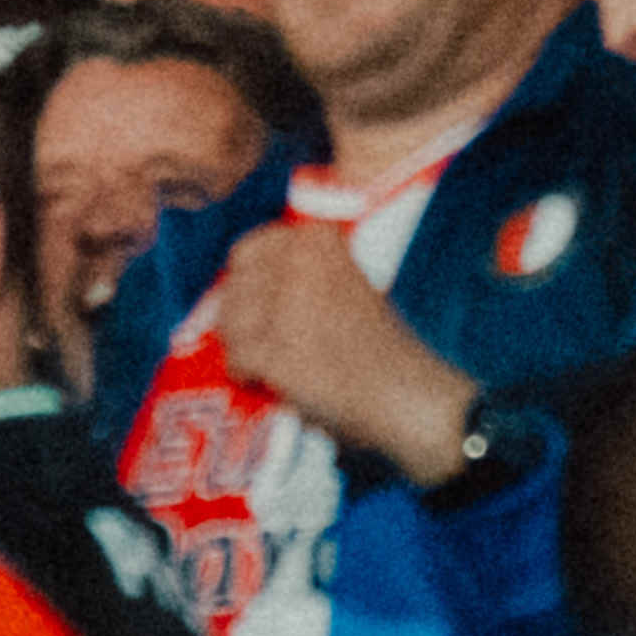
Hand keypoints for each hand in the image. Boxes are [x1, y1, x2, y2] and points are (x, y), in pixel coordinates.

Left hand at [192, 218, 486, 479]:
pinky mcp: (276, 349)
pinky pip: (237, 359)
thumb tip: (243, 287)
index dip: (245, 282)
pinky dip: (246, 374)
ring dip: (242, 346)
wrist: (406, 395)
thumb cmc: (378, 347)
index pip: (248, 250)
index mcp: (316, 240)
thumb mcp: (345, 284)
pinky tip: (266, 382)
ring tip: (265, 364)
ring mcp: (285, 305)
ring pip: (229, 322)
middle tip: (256, 341)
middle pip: (233, 287)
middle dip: (238, 316)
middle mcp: (296, 262)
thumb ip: (300, 275)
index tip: (254, 304)